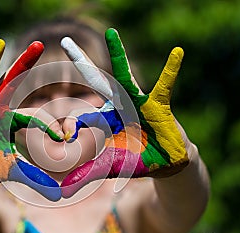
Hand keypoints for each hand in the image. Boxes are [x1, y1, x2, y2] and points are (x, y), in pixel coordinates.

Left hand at [60, 29, 188, 197]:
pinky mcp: (158, 105)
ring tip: (111, 33)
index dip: (74, 127)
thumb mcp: (110, 167)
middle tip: (66, 41)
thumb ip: (87, 174)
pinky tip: (177, 52)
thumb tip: (62, 191)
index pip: (82, 116)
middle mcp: (117, 106)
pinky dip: (171, 70)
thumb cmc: (136, 161)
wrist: (166, 163)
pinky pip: (165, 85)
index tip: (66, 136)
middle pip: (96, 81)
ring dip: (118, 55)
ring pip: (124, 77)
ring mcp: (137, 102)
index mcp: (104, 120)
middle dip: (81, 61)